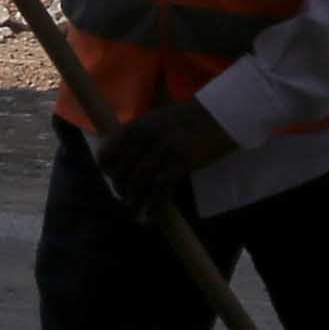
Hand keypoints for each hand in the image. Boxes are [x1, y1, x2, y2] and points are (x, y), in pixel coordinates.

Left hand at [93, 98, 238, 207]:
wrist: (221, 114)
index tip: (115, 180)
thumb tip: (125, 160)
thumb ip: (140, 136)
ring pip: (137, 184)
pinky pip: (160, 190)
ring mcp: (164, 149)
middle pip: (121, 172)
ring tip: (137, 214)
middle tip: (129, 200)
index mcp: (137, 125)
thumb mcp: (157, 119)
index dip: (108, 171)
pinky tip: (153, 215)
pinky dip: (154, 206)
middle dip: (122, 191)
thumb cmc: (190, 118)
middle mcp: (146, 136)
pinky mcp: (182, 162)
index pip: (107, 154)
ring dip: (134, 203)